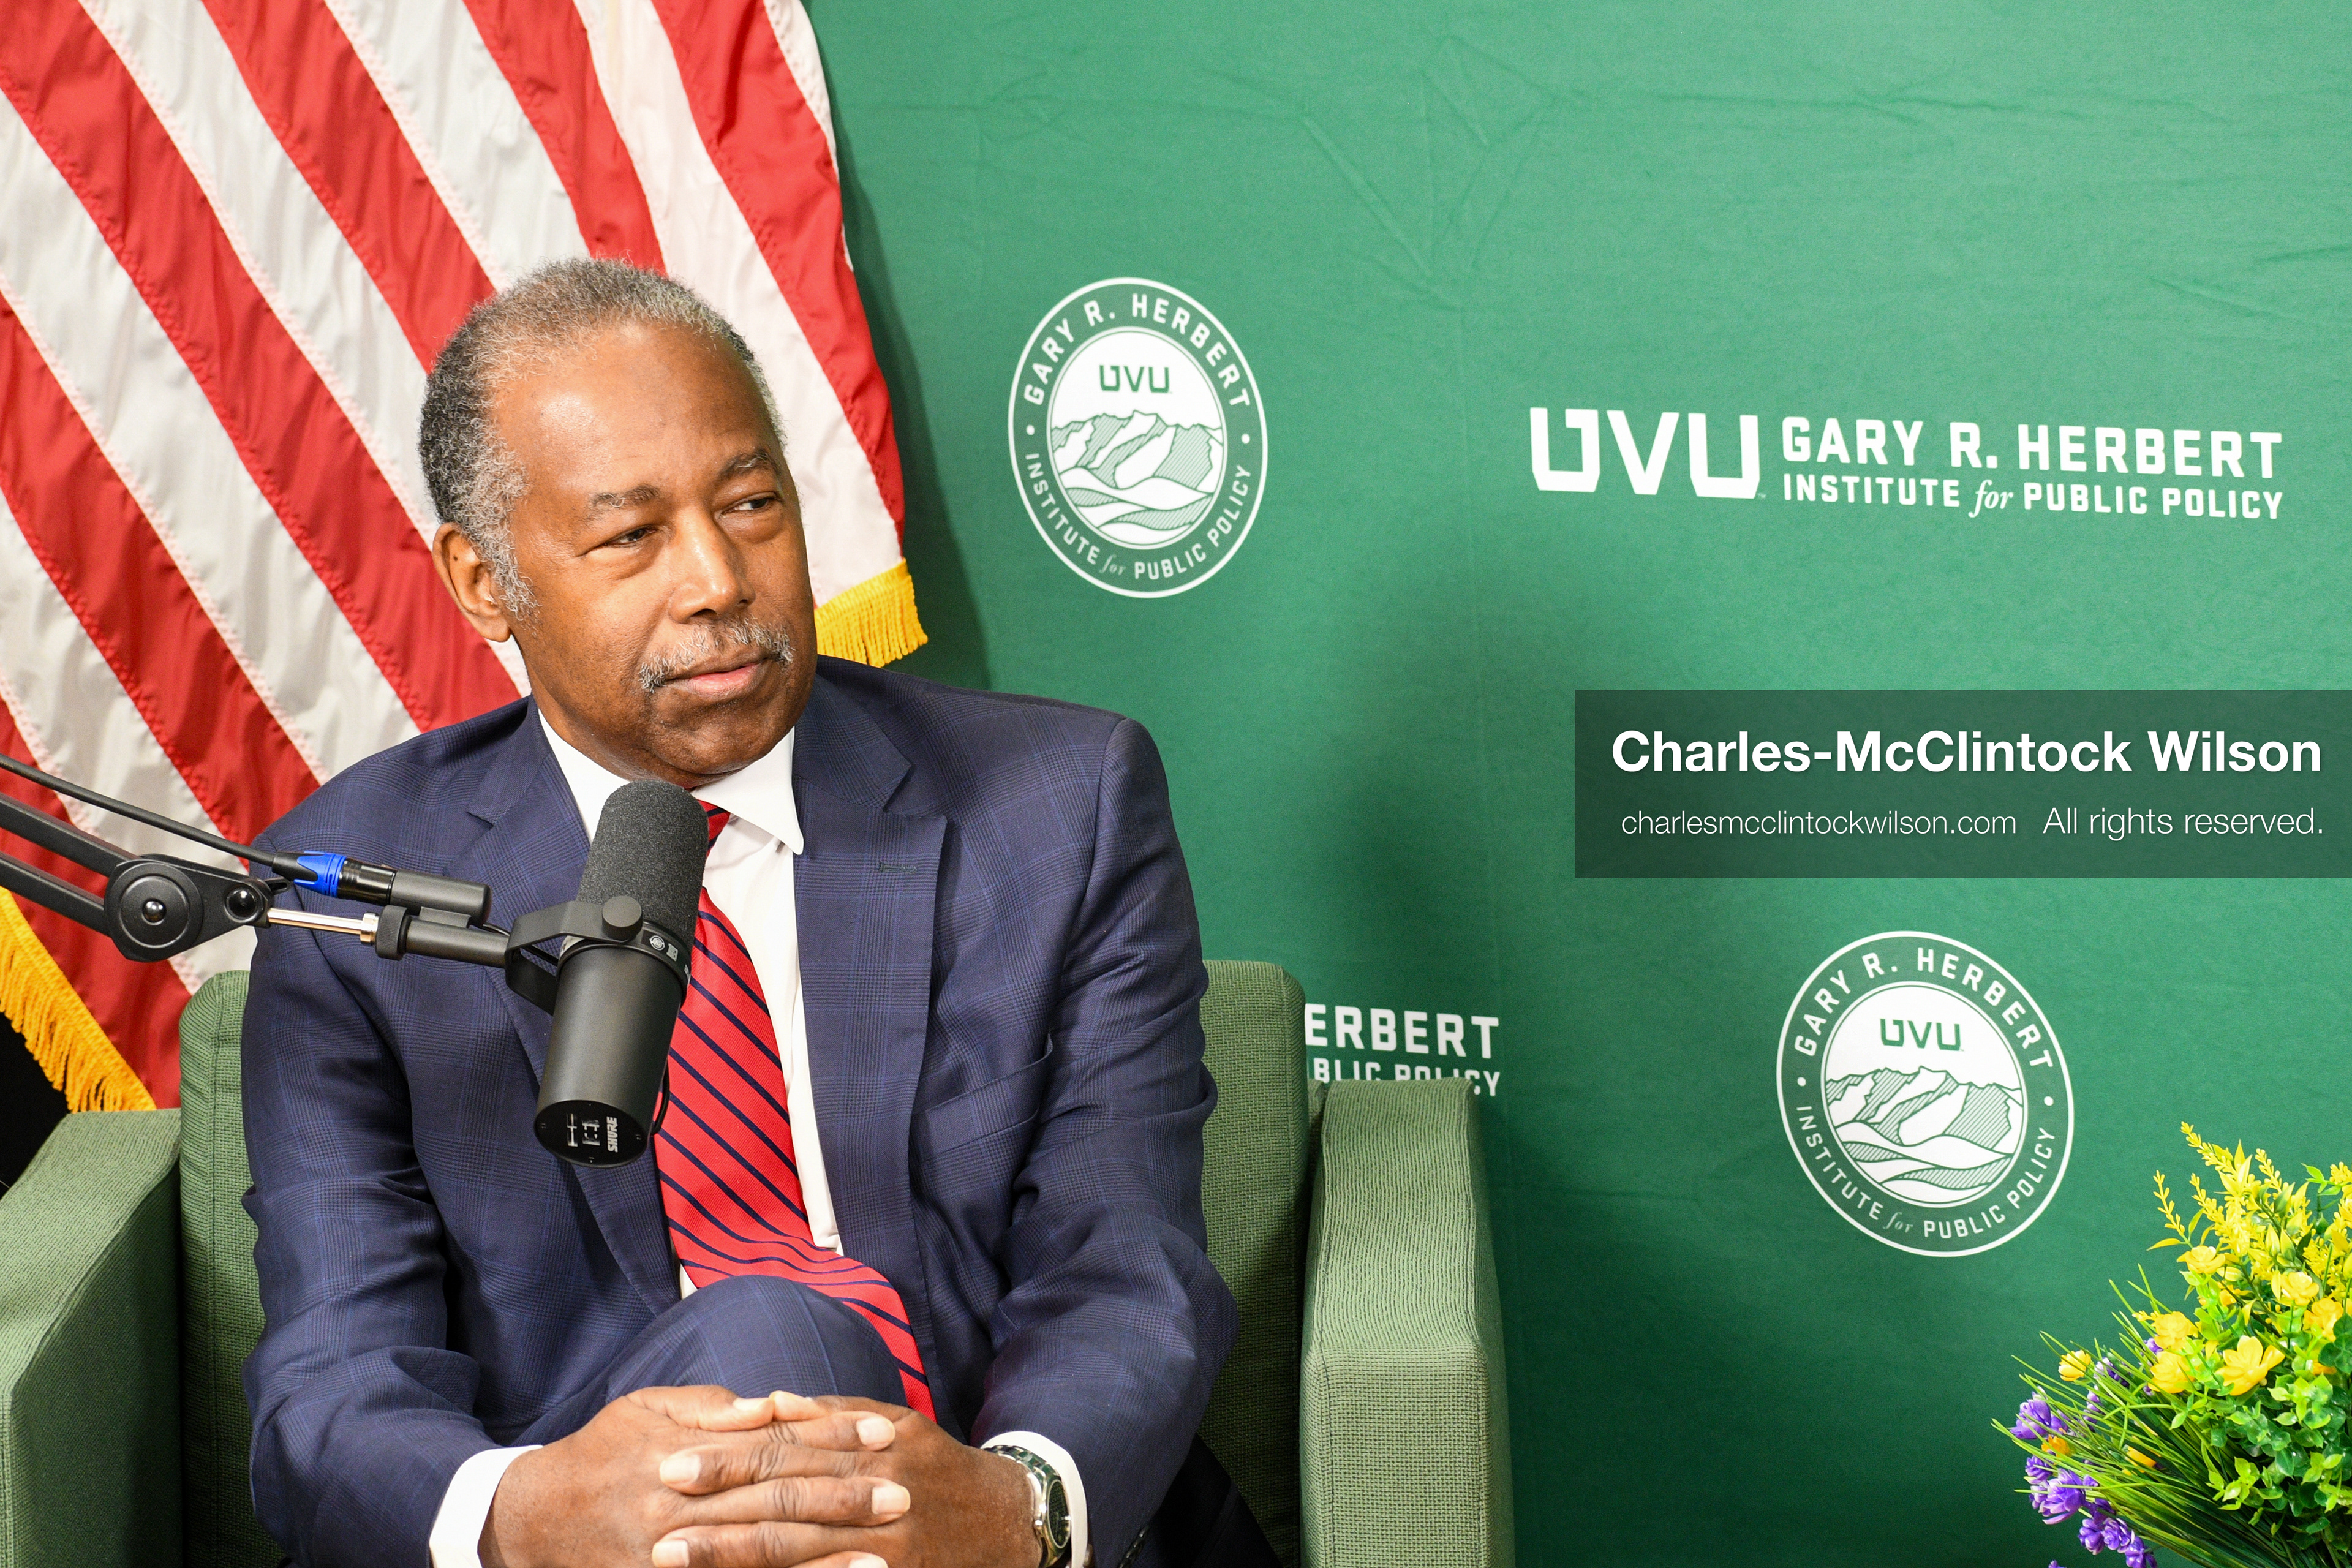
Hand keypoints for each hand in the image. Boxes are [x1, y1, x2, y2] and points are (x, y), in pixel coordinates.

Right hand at [481, 1385, 904, 1567]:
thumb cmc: (599, 1455)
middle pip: (777, 1500)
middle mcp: (682, 1506)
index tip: (883, 1433)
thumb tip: (774, 1401)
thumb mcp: (646, 1410)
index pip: (774, 1441)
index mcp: (684, 1453)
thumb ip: (712, 1406)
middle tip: (904, 1494)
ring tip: (884, 1557)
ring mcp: (673, 1558)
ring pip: (761, 1558)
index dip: (832, 1436)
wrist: (528, 1522)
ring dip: (825, 1560)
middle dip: (844, 1498)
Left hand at [654, 1397, 1037, 1567]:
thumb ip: (833, 1415)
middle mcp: (877, 1493)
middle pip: (784, 1505)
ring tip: (676, 1562)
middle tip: (654, 1525)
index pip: (785, 1452)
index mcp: (871, 1445)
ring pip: (798, 1553)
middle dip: (716, 1517)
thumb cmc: (937, 1467)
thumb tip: (771, 1402)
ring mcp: (885, 1546)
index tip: (671, 1468)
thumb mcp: (896, 1423)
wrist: (1008, 1520)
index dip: (726, 1462)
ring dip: (733, 1560)